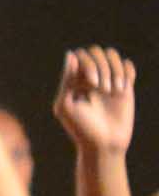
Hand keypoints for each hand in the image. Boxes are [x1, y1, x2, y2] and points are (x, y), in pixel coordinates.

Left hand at [56, 43, 135, 164]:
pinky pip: (128, 65)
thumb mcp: (66, 105)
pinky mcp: (125, 85)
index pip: (81, 55)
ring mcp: (108, 79)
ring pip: (113, 55)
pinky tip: (123, 88)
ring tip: (115, 90)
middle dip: (102, 66)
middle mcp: (90, 76)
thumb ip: (67, 80)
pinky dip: (127, 72)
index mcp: (74, 80)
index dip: (88, 64)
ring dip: (115, 69)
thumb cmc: (81, 128)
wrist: (104, 143)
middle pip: (98, 52)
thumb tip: (71, 54)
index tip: (91, 85)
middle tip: (102, 89)